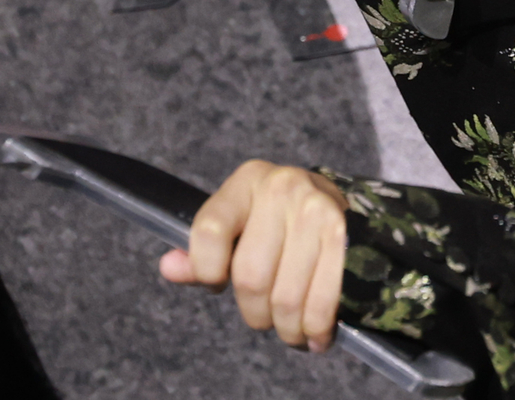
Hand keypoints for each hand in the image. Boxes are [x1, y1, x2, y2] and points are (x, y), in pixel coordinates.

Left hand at [159, 161, 347, 351]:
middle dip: (255, 313)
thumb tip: (168, 266)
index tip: (217, 282)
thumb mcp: (237, 224)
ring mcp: (317, 209)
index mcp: (246, 181)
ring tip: (291, 331)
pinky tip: (315, 334)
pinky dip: (316, 327)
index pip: (209, 233)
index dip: (207, 270)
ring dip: (288, 328)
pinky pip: (323, 299)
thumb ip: (202, 251)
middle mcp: (282, 188)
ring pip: (286, 296)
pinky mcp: (345, 235)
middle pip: (250, 277)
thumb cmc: (277, 220)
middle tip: (264, 319)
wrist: (335, 202)